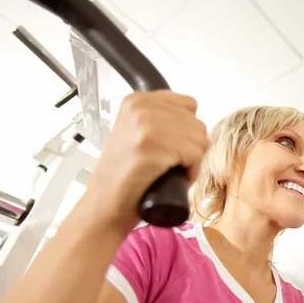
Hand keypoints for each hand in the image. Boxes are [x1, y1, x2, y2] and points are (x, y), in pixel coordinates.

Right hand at [81, 91, 207, 231]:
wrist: (104, 203)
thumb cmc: (124, 174)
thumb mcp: (136, 132)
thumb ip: (160, 118)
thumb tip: (193, 118)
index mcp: (137, 100)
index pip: (189, 104)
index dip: (188, 130)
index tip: (174, 147)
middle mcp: (141, 107)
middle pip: (197, 123)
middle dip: (192, 148)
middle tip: (173, 165)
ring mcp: (145, 124)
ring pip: (199, 139)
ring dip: (193, 161)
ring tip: (171, 172)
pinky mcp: (151, 145)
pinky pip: (194, 155)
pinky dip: (191, 171)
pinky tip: (174, 178)